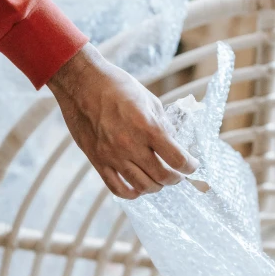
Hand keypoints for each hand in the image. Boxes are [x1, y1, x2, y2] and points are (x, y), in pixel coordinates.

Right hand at [48, 44, 198, 199]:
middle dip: (176, 178)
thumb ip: (163, 124)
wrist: (81, 82)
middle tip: (178, 174)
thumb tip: (173, 143)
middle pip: (163, 176)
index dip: (190, 166)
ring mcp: (112, 155)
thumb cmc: (116, 86)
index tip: (192, 165)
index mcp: (147, 127)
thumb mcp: (148, 99)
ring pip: (142, 186)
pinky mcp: (97, 160)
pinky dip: (132, 193)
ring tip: (159, 180)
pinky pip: (116, 188)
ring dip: (156, 186)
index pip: (177, 159)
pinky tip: (137, 188)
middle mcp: (131, 145)